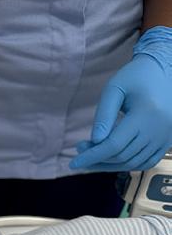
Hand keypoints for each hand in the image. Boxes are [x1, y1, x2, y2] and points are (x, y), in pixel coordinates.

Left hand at [72, 26, 171, 171]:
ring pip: (133, 162)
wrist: (163, 69)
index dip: (92, 156)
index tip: (73, 163)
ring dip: (109, 164)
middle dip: (97, 158)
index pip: (114, 145)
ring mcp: (166, 136)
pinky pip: (146, 162)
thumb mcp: (114, 90)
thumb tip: (94, 141)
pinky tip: (110, 158)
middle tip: (80, 149)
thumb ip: (104, 116)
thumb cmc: (134, 77)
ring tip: (92, 154)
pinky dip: (126, 164)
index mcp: (146, 114)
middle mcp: (160, 129)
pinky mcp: (167, 140)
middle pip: (122, 156)